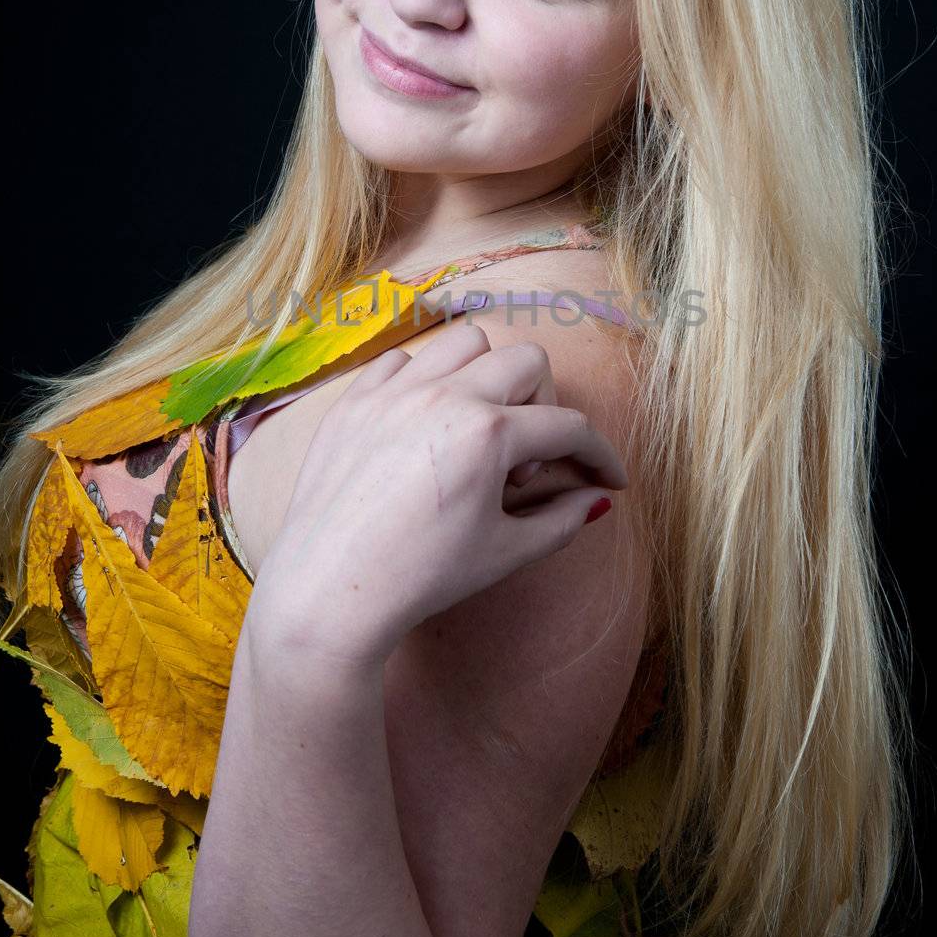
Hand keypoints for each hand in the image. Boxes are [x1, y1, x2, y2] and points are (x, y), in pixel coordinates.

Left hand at [248, 323, 627, 666]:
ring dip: (485, 377)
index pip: (568, 427)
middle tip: (523, 462)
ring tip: (476, 430)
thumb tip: (599, 501)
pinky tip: (425, 425)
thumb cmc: (420, 577)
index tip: (607, 478)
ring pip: (464, 343)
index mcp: (488, 434)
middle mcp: (443, 397)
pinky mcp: (354, 401)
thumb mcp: (504, 553)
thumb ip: (562, 520)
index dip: (599, 455)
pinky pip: (402, 361)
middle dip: (542, 405)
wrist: (329, 592)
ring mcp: (394, 392)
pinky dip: (424, 381)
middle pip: (526, 361)